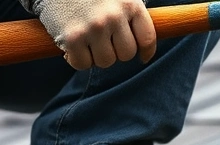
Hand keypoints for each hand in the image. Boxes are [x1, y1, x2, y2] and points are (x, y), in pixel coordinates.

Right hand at [36, 0, 156, 69]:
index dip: (146, 52)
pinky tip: (72, 46)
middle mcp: (113, 16)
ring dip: (96, 56)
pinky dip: (76, 59)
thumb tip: (144, 45)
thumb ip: (130, 14)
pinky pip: (82, 64)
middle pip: (126, 54)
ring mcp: (93, 28)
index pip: (147, 38)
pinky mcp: (72, 37)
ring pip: (106, 62)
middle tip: (103, 40)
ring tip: (87, 40)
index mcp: (130, 3)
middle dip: (115, 51)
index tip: (142, 57)